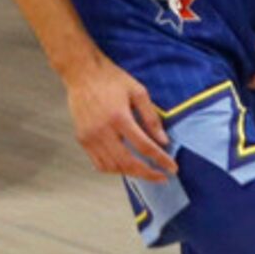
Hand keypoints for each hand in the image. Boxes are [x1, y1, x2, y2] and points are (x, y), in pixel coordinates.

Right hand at [64, 55, 176, 180]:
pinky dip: (113, 169)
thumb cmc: (113, 80)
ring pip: (111, 166)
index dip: (160, 159)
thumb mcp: (138, 92)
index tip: (172, 168)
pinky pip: (98, 163)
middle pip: (127, 162)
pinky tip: (125, 167)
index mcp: (119, 118)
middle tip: (162, 178)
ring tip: (146, 172)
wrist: (83, 75)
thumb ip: (151, 118)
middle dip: (147, 173)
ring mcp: (89, 138)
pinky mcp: (82, 140)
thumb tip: (163, 141)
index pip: (144, 146)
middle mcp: (102, 132)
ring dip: (130, 173)